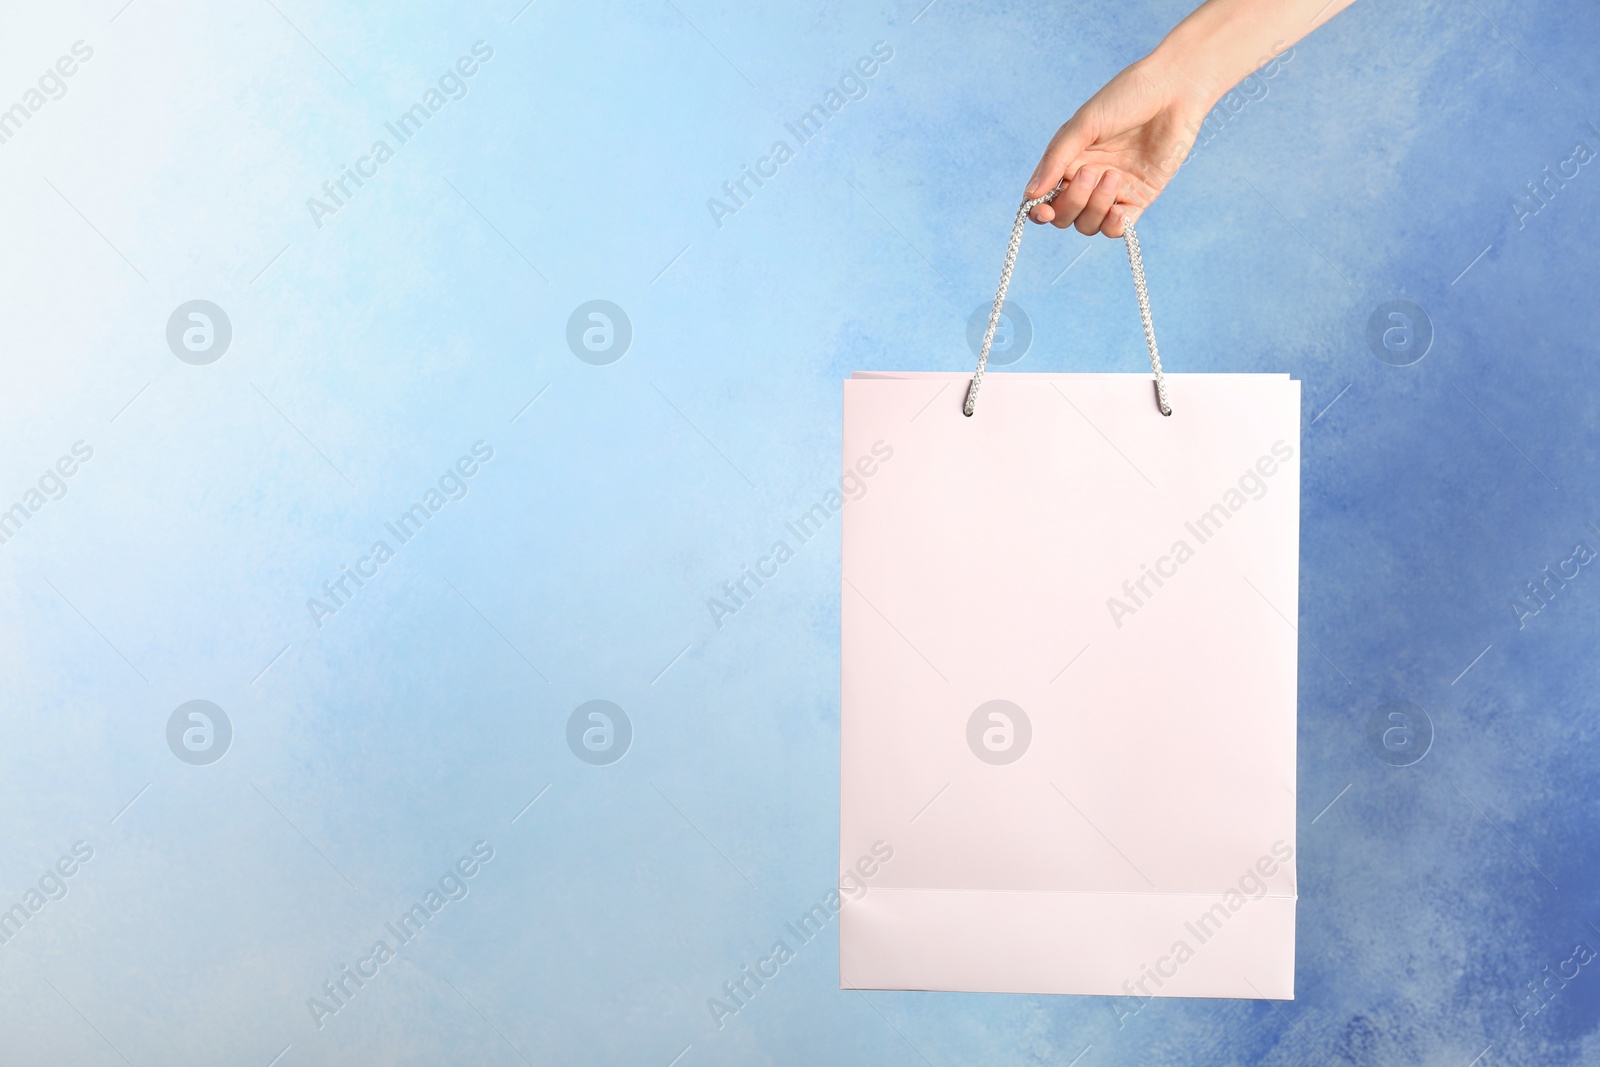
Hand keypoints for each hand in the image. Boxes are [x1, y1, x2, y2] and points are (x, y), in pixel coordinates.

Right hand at [1024, 58, 1207, 237]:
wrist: (1173, 90)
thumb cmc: (1126, 97)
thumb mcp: (1084, 124)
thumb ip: (1056, 160)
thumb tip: (1030, 196)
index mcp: (1069, 161)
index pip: (1046, 198)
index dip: (1039, 211)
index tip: (1042, 210)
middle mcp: (1088, 179)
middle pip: (1066, 215)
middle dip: (1073, 202)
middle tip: (1091, 172)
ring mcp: (1114, 191)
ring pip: (1089, 224)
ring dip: (1096, 207)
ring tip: (1114, 175)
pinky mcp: (1139, 197)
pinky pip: (1118, 227)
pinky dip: (1114, 226)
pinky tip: (1118, 213)